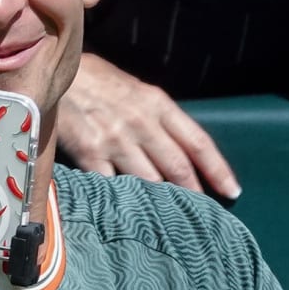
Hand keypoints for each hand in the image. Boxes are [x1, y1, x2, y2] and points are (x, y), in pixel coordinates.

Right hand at [59, 52, 241, 197]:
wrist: (55, 70)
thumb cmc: (99, 81)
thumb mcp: (138, 91)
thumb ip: (160, 119)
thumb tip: (183, 152)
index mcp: (158, 105)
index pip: (198, 142)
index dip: (218, 169)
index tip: (233, 191)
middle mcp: (141, 123)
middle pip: (178, 167)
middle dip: (194, 194)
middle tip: (204, 215)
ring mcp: (115, 139)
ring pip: (149, 181)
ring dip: (161, 203)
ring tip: (170, 219)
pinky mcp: (89, 152)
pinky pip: (111, 184)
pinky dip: (122, 199)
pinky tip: (129, 212)